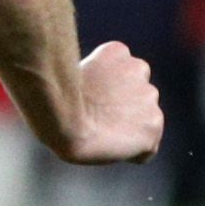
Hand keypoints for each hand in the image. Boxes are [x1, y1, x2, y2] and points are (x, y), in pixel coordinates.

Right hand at [54, 39, 162, 165]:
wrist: (63, 119)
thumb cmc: (51, 101)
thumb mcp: (68, 78)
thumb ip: (91, 82)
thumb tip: (90, 101)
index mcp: (117, 53)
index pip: (122, 73)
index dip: (105, 91)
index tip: (90, 100)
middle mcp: (139, 70)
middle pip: (137, 95)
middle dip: (121, 108)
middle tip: (94, 119)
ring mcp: (149, 99)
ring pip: (145, 120)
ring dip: (128, 128)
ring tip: (100, 134)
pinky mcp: (152, 126)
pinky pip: (146, 147)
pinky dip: (132, 152)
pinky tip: (110, 149)